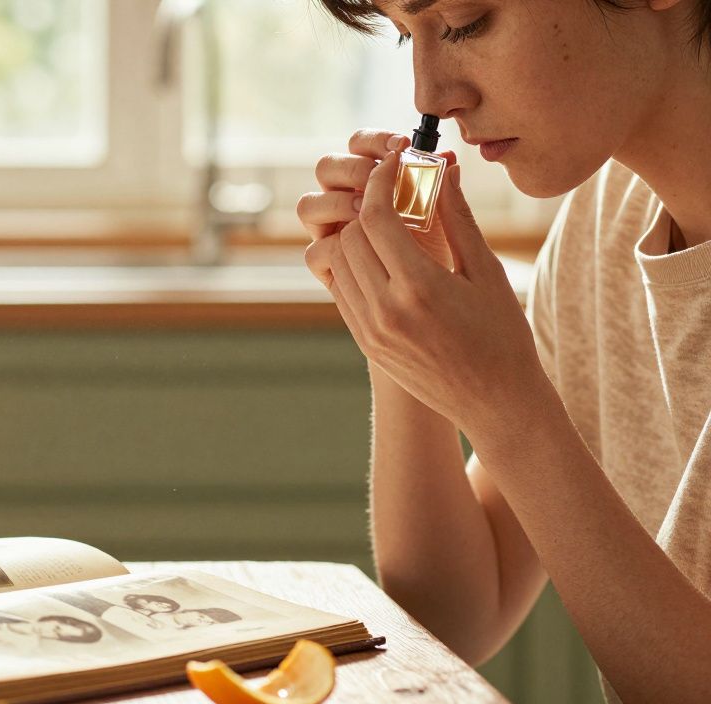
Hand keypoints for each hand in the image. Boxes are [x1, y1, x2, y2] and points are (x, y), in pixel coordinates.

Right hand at [298, 129, 457, 277]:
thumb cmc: (463, 272)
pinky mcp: (329, 271)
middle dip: (354, 168)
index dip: (375, 140)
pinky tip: (363, 251)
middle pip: (327, 168)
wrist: (453, 320)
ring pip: (309, 206)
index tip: (402, 146)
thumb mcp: (462, 235)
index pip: (360, 143)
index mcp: (381, 181)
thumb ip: (452, 201)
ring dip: (336, 204)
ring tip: (367, 213)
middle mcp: (350, 203)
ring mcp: (335, 236)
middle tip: (380, 178)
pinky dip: (331, 248)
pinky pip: (316, 253)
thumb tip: (448, 160)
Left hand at [304, 144, 549, 436]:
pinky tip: (383, 257)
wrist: (495, 402)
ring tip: (389, 224)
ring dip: (357, 235)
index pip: (377, 217)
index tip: (392, 163)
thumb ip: (457, 218)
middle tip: (394, 191)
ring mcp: (370, 330)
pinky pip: (342, 289)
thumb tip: (443, 169)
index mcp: (419, 288)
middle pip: (350, 235)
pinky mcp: (364, 343)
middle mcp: (386, 310)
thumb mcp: (487, 272)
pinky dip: (354, 265)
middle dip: (369, 206)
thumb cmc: (503, 334)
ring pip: (338, 260)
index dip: (380, 181)